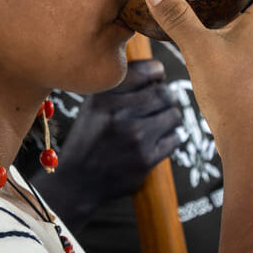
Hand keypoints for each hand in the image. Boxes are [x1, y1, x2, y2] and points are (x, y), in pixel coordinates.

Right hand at [30, 59, 181, 228]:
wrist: (77, 181)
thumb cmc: (89, 139)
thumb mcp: (93, 106)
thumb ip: (120, 86)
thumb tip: (157, 72)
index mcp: (103, 97)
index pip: (146, 71)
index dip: (157, 72)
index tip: (157, 78)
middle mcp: (118, 114)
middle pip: (165, 93)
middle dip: (167, 96)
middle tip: (162, 102)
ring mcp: (134, 137)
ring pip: (174, 115)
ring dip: (169, 118)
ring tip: (157, 123)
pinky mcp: (146, 159)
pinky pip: (175, 139)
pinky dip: (169, 138)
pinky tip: (155, 141)